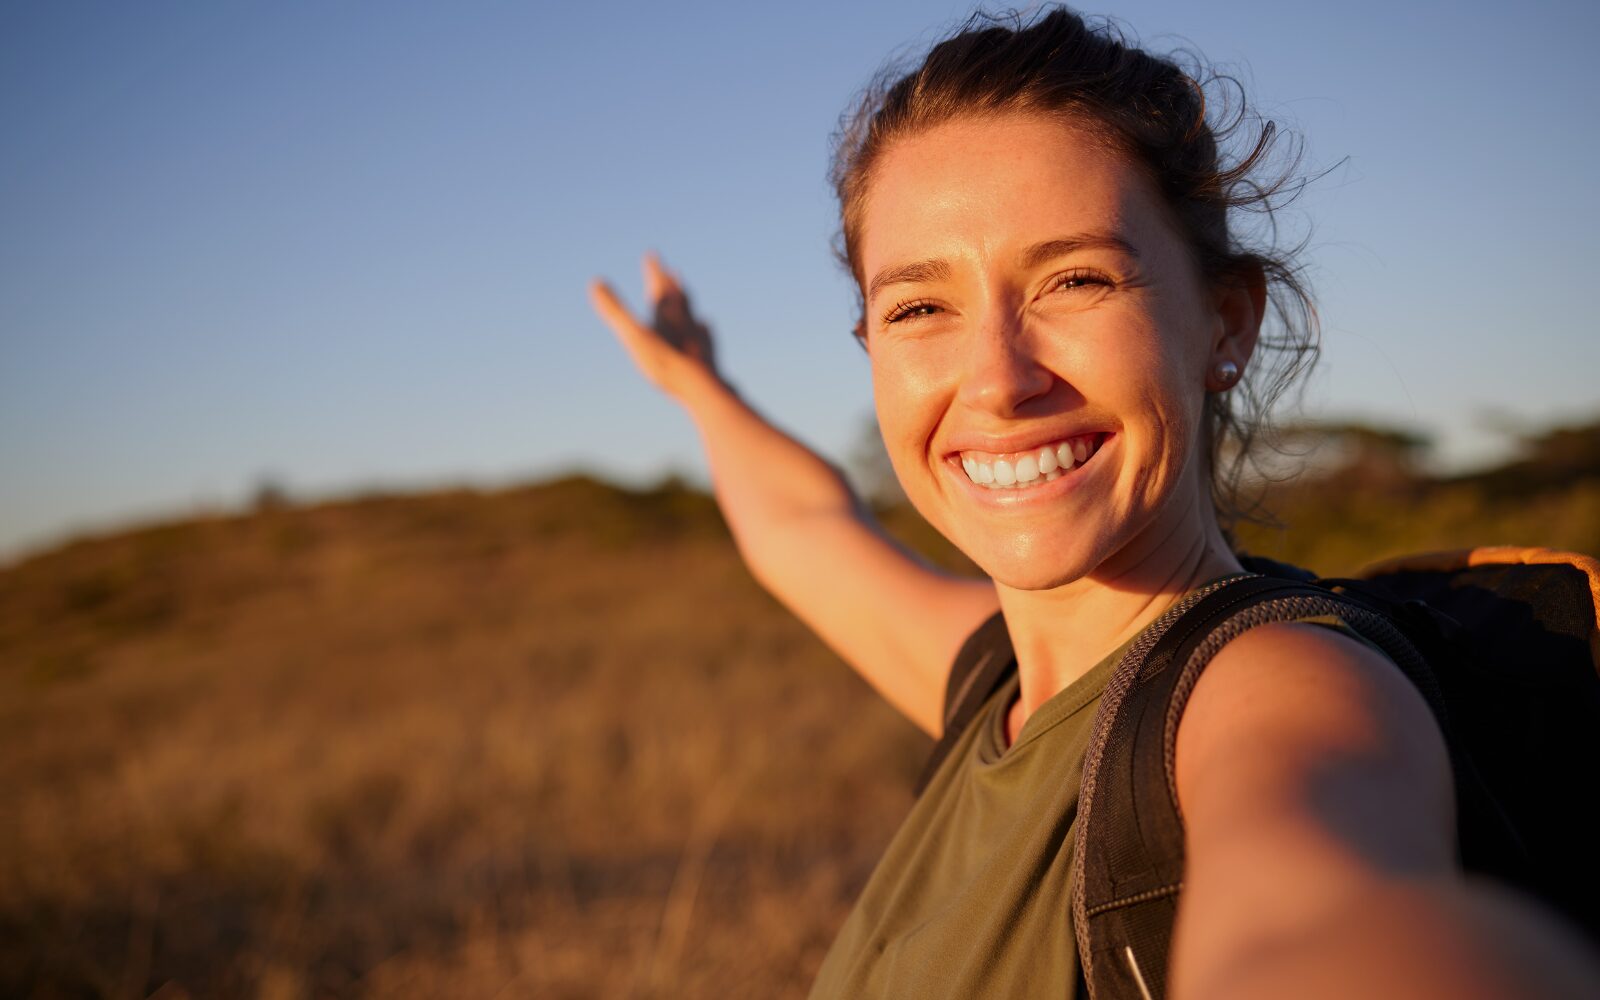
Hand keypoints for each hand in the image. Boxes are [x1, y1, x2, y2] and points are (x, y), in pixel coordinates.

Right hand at [589, 253, 718, 398]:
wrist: (701, 386)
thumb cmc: (665, 362)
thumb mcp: (634, 335)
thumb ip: (615, 310)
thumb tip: (594, 282)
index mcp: (667, 315)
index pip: (660, 286)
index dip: (654, 270)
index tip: (652, 254)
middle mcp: (686, 322)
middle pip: (679, 297)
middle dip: (672, 284)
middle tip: (671, 271)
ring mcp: (698, 337)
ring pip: (693, 313)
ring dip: (687, 303)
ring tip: (686, 295)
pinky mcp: (708, 355)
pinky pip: (706, 336)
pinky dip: (703, 327)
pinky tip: (706, 327)